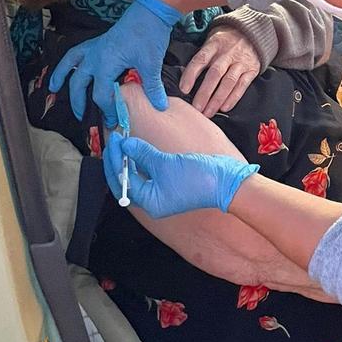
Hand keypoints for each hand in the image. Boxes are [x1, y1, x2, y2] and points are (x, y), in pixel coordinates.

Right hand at [49, 0, 179, 126]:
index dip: (108, 110)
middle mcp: (94, 56)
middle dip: (79, 102)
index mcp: (106, 64)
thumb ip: (153, 87)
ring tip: (54, 90)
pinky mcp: (98, 41)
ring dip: (61, 77)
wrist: (151, 11)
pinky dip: (69, 61)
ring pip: (70, 65)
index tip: (114, 121)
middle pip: (80, 83)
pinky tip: (68, 67)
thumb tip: (160, 106)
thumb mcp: (151, 63)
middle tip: (84, 117)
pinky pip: (76, 53)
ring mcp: (94, 47)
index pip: (101, 94)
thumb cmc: (150, 35)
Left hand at [103, 132, 258, 216]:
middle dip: (119, 159)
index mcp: (149, 202)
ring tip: (126, 140)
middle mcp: (153, 200)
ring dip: (130, 158)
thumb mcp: (166, 163)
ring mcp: (162, 192)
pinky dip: (143, 160)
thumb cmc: (198, 178)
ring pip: (138, 175)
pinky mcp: (171, 183)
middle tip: (117, 139)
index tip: (115, 140)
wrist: (227, 182)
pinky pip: (150, 172)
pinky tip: (140, 147)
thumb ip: (143, 153)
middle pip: (127, 180)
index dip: (115, 160)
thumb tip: (125, 144)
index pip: (122, 181)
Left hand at [179, 26, 260, 117]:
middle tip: (196, 108)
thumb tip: (185, 77)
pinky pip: (242, 85)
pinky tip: (224, 108)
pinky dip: (233, 97)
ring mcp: (240, 62)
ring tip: (208, 112)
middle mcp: (227, 53)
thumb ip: (202, 57)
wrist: (252, 32)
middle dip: (204, 93)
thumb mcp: (212, 41)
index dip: (191, 75)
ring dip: (217, 99)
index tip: (183, 90)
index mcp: (214, 45)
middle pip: (215, 74)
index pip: (200, 60)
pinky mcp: (252, 69)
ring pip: (228, 82)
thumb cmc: (225, 41)